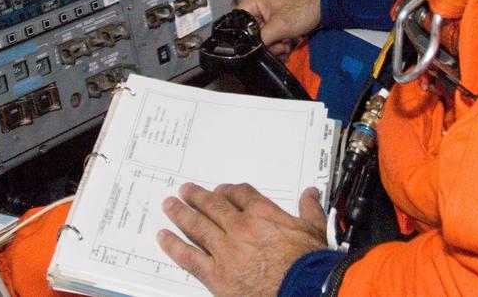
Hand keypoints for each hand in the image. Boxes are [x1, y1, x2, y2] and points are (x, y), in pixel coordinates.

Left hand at [157, 183, 327, 296]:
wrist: (302, 288)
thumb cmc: (308, 262)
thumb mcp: (314, 229)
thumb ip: (309, 210)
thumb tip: (310, 194)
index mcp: (263, 214)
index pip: (239, 195)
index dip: (228, 191)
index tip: (221, 190)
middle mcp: (240, 228)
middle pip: (213, 206)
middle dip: (197, 197)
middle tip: (185, 190)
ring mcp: (225, 251)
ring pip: (197, 226)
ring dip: (181, 213)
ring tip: (170, 205)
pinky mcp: (216, 275)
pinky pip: (189, 257)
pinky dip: (174, 246)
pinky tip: (164, 237)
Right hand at [237, 0, 322, 56]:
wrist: (326, 3)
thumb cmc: (306, 4)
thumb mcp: (278, 27)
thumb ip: (260, 41)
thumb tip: (251, 50)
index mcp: (252, 0)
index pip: (237, 24)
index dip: (245, 38)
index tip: (256, 46)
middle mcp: (259, 3)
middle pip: (250, 31)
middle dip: (264, 42)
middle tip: (275, 46)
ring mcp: (269, 10)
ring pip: (262, 34)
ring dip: (273, 43)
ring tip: (284, 44)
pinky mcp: (279, 17)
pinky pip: (272, 32)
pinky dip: (279, 40)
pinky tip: (287, 42)